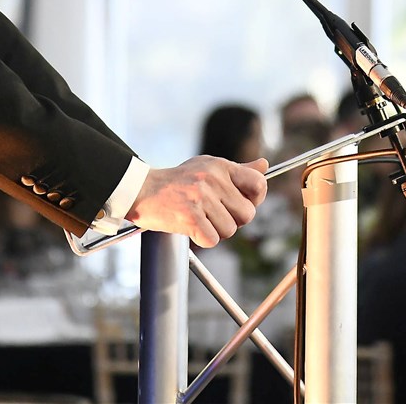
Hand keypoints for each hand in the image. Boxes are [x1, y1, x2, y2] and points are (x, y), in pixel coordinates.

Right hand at [127, 156, 267, 247]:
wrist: (141, 190)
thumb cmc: (177, 181)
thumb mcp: (207, 167)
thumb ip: (238, 170)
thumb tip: (264, 165)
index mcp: (221, 166)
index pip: (258, 183)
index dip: (255, 199)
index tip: (240, 204)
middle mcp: (213, 179)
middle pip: (247, 214)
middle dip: (233, 220)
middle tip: (214, 214)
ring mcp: (201, 197)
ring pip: (230, 230)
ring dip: (216, 231)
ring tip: (199, 219)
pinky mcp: (190, 216)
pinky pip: (212, 240)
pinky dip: (202, 239)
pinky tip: (191, 227)